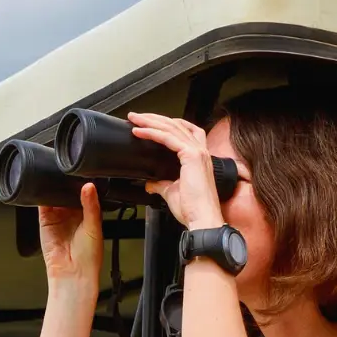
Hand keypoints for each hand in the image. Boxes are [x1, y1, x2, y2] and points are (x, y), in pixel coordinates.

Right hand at [38, 182, 102, 289]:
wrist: (72, 274)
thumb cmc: (89, 257)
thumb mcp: (94, 226)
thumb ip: (91, 205)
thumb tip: (89, 187)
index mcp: (88, 213)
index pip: (84, 192)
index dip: (82, 183)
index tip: (81, 173)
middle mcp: (73, 214)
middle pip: (67, 192)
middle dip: (66, 184)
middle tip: (67, 173)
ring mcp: (58, 217)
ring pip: (54, 196)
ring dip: (54, 188)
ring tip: (56, 181)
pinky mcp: (45, 221)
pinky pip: (42, 205)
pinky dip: (42, 196)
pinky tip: (45, 191)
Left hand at [129, 112, 224, 228]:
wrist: (201, 219)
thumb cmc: (192, 209)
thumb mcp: (172, 192)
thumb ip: (161, 184)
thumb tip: (150, 183)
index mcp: (198, 158)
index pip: (183, 131)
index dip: (166, 125)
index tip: (148, 124)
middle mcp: (200, 151)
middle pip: (176, 125)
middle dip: (154, 118)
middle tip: (136, 117)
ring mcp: (198, 151)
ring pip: (171, 127)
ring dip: (150, 121)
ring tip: (134, 119)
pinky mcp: (191, 155)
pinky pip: (168, 138)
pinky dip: (152, 132)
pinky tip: (140, 132)